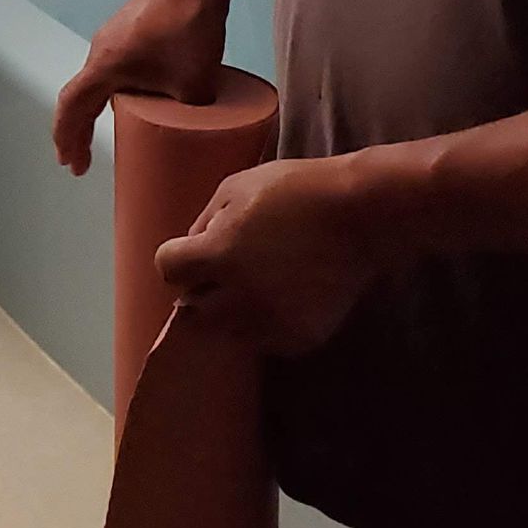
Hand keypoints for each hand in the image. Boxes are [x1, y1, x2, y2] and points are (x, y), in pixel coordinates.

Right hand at [53, 0, 228, 174]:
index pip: (72, 108)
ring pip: (99, 78)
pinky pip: (115, 64)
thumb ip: (188, 118)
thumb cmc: (187, 30)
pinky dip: (115, 87)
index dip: (68, 139)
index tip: (72, 166)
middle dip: (80, 129)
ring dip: (98, 106)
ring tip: (108, 130)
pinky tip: (135, 95)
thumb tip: (196, 137)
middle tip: (83, 158)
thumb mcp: (193, 87)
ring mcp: (116, 33)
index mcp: (104, 66)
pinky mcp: (134, 23)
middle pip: (81, 95)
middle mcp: (101, 49)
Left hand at [155, 157, 382, 354]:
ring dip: (233, 312)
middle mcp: (238, 296)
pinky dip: (267, 324)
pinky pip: (267, 340)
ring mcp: (269, 322)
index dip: (179, 260)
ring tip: (258, 285)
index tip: (194, 255)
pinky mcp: (299, 338)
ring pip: (230, 331)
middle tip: (225, 274)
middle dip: (203, 292)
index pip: (169, 270)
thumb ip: (204, 220)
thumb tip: (191, 248)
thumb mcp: (237, 187)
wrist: (359, 215)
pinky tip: (285, 297)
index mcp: (218, 254)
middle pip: (194, 311)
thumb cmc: (295, 190)